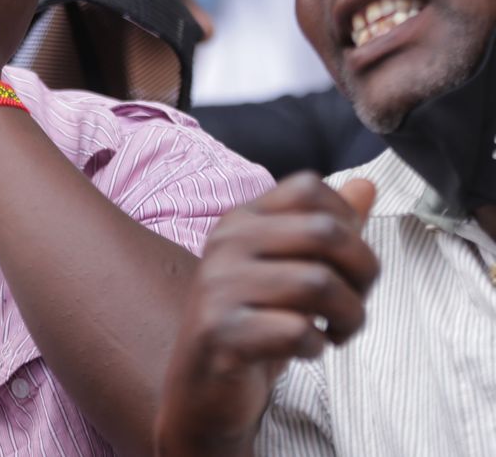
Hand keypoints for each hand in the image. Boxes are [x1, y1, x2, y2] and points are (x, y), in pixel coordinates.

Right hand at [155, 174, 377, 456]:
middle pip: (325, 232)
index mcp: (241, 220)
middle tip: (354, 302)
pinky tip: (307, 350)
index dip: (348, 223)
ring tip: (337, 331)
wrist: (204, 385)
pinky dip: (317, 346)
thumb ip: (327, 227)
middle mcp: (224, 244)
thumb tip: (366, 185)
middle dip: (363, 272)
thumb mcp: (291, 269)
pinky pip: (296, 330)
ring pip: (318, 283)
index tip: (344, 262)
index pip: (309, 187)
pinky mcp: (219, 333)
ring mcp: (217, 287)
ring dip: (349, 316)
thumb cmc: (255, 323)